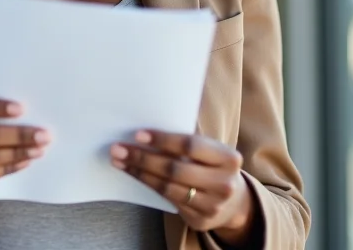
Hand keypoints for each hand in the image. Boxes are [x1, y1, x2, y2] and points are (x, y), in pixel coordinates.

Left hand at [110, 132, 254, 241]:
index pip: (190, 146)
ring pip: (168, 187)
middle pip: (175, 169)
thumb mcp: (210, 150)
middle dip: (143, 158)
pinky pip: (168, 199)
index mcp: (228, 158)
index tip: (138, 135)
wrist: (234, 201)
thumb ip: (187, 142)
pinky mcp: (200, 220)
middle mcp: (224, 184)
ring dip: (139, 173)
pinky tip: (134, 174)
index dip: (163, 140)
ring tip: (119, 161)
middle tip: (118, 149)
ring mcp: (213, 205)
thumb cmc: (213, 164)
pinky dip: (148, 185)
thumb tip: (146, 132)